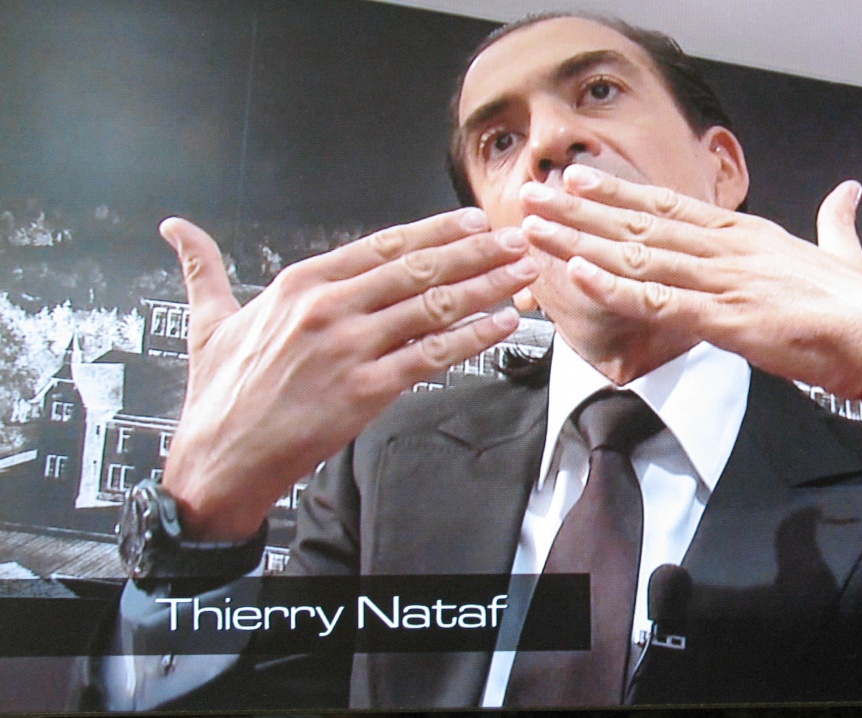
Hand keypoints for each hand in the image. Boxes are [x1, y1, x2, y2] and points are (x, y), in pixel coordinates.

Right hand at [157, 210, 535, 539]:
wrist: (219, 459)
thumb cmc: (218, 393)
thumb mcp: (207, 321)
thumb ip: (205, 270)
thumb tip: (176, 229)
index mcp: (299, 284)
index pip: (384, 246)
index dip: (436, 231)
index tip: (473, 221)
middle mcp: (328, 308)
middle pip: (419, 269)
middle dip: (476, 252)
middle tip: (516, 239)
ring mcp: (349, 348)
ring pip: (433, 308)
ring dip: (485, 287)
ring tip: (523, 274)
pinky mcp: (365, 391)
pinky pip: (432, 357)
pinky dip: (472, 339)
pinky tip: (501, 326)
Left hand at [518, 165, 861, 416]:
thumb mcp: (842, 250)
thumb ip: (836, 221)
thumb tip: (847, 193)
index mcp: (749, 234)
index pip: (670, 207)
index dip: (620, 194)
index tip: (580, 181)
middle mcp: (729, 248)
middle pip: (640, 226)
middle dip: (582, 212)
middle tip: (534, 197)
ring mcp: (724, 281)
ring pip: (639, 257)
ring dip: (582, 242)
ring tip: (537, 229)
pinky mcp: (726, 319)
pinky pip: (660, 302)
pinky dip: (617, 287)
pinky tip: (580, 273)